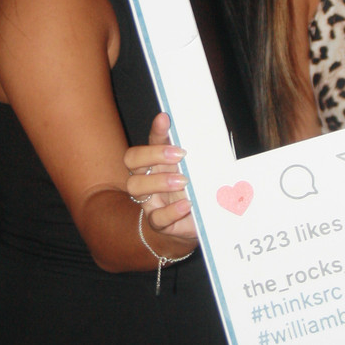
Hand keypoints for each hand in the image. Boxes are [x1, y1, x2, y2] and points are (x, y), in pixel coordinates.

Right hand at [125, 113, 196, 239]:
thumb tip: (212, 139)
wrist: (196, 225)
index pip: (151, 141)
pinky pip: (156, 217)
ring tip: (183, 181)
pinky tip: (185, 205)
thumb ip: (200, 157)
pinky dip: (170, 211)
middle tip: (179, 155)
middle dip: (152, 154)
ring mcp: (151, 200)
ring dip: (158, 181)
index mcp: (159, 161)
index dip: (156, 130)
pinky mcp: (158, 222)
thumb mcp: (200, 172)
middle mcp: (148, 177)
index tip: (166, 118)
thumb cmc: (197, 192)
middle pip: (132, 159)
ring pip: (135, 186)